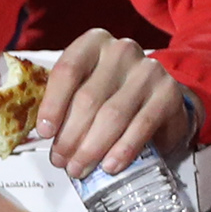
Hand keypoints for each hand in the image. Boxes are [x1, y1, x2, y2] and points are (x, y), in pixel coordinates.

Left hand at [36, 29, 194, 178]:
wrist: (160, 100)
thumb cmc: (114, 94)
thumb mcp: (86, 88)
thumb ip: (65, 103)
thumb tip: (42, 135)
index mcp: (94, 44)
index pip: (68, 70)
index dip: (52, 105)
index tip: (44, 133)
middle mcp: (121, 51)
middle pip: (88, 98)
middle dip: (70, 136)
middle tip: (61, 161)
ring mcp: (148, 71)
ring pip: (112, 115)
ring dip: (92, 147)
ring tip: (79, 168)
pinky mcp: (168, 93)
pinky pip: (141, 125)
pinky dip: (123, 149)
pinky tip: (110, 165)